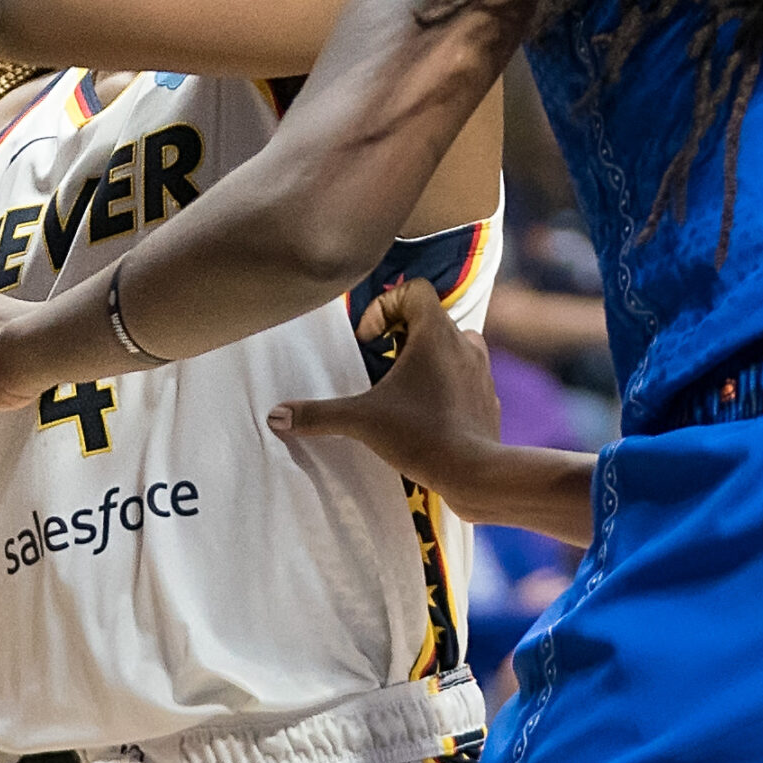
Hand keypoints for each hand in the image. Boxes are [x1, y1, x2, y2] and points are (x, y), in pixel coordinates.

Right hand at [268, 278, 500, 488]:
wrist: (475, 473)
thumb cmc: (420, 435)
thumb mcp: (361, 420)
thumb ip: (318, 414)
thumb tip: (274, 417)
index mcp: (436, 333)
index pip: (414, 290)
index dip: (386, 306)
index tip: (371, 342)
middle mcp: (464, 342)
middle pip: (429, 318)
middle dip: (400, 337)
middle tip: (380, 366)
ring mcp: (482, 370)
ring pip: (450, 346)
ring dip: (425, 359)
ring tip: (402, 390)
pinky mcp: (488, 397)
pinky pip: (464, 377)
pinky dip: (444, 385)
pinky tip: (426, 414)